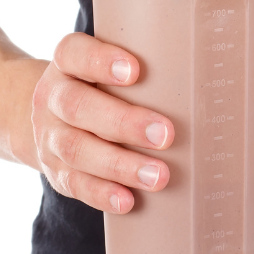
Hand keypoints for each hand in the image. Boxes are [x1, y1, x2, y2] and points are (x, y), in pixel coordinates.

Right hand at [30, 33, 174, 213]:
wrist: (43, 116)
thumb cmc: (100, 88)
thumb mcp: (108, 70)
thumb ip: (144, 70)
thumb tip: (210, 81)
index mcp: (67, 64)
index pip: (73, 53)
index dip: (100, 61)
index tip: (135, 70)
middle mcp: (52, 98)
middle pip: (77, 106)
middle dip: (124, 122)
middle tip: (165, 135)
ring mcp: (49, 136)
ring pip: (76, 149)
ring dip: (119, 165)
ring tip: (157, 176)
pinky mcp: (54, 170)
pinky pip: (74, 184)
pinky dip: (101, 193)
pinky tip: (127, 201)